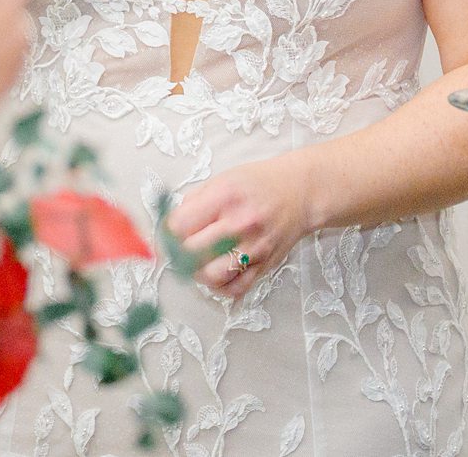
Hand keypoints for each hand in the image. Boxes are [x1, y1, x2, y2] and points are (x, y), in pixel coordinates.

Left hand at [165, 155, 314, 300]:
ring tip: (199, 262)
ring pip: (212, 276)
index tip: (168, 235)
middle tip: (180, 249)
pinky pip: (235, 289)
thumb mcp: (222, 179)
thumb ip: (194, 202)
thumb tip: (169, 229)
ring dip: (197, 273)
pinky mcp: (265, 265)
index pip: (180, 225)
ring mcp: (254, 247)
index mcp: (225, 196)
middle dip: (179, 253)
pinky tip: (218, 272)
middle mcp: (240, 223)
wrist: (300, 192)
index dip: (166, 233)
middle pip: (191, 253)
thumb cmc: (258, 184)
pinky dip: (220, 286)